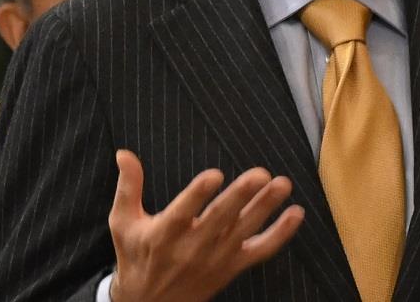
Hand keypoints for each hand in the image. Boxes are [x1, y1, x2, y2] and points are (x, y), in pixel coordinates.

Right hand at [108, 149, 304, 301]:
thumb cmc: (136, 256)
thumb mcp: (124, 222)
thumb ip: (128, 186)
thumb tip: (124, 153)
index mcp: (164, 234)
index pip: (183, 213)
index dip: (198, 194)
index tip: (214, 174)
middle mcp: (192, 248)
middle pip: (220, 220)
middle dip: (241, 196)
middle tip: (260, 173)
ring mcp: (216, 259)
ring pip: (244, 232)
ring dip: (265, 208)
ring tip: (283, 184)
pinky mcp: (232, 267)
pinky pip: (261, 252)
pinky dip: (281, 235)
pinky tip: (296, 214)